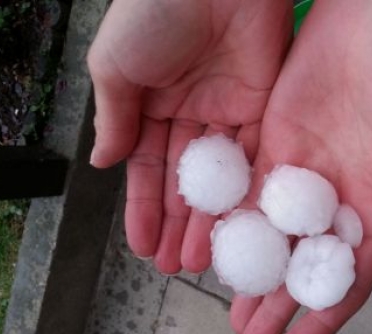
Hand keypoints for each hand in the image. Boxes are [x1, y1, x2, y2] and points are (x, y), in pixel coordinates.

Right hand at [88, 0, 290, 272]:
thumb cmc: (156, 11)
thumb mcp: (117, 66)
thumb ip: (115, 117)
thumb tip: (106, 165)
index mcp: (151, 103)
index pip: (147, 168)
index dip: (144, 209)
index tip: (141, 247)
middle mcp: (190, 114)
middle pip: (185, 182)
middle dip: (178, 225)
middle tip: (175, 268)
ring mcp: (228, 114)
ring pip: (220, 179)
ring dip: (211, 220)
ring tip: (203, 262)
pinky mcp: (263, 109)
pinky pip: (253, 160)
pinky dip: (244, 194)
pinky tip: (236, 227)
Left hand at [230, 0, 371, 333]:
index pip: (343, 284)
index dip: (318, 325)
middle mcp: (337, 201)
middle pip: (300, 269)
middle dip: (275, 310)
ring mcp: (302, 175)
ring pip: (269, 237)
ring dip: (249, 276)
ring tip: (229, 314)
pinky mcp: (273, 145)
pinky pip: (247, 193)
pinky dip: (230, 224)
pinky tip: (210, 252)